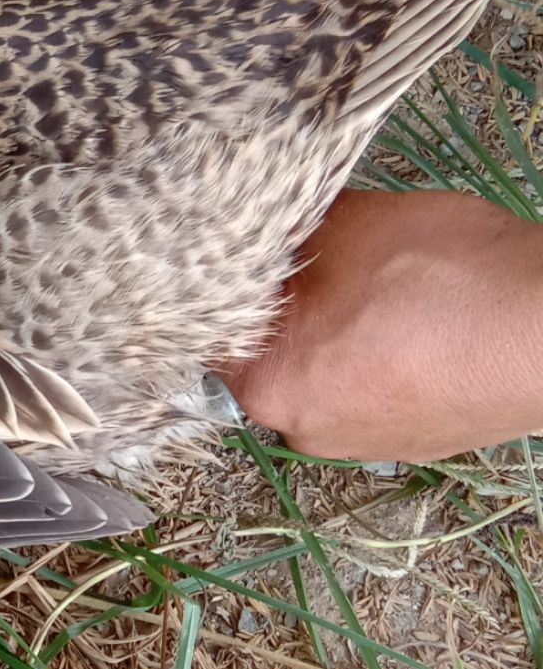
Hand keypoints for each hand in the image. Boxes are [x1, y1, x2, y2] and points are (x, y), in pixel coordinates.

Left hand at [219, 190, 542, 462]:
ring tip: (388, 288)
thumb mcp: (348, 225)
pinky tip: (420, 319)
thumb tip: (263, 226)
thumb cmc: (452, 280)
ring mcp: (364, 443)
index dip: (231, 285)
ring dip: (345, 330)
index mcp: (269, 386)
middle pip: (272, 356)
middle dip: (294, 307)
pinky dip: (388, 355)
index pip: (215, 333)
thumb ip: (287, 233)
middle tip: (330, 259)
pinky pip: (378, 389)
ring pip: (328, 372)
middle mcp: (305, 431)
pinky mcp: (415, 441)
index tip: (251, 254)